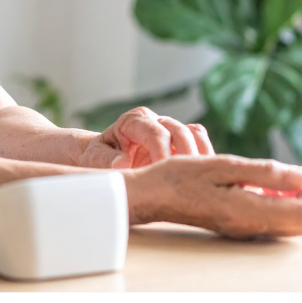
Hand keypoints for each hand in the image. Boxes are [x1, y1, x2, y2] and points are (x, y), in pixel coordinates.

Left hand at [81, 106, 213, 168]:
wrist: (107, 156)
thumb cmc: (101, 156)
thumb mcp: (94, 158)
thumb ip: (106, 159)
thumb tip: (122, 163)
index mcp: (134, 121)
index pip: (156, 133)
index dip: (163, 154)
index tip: (164, 175)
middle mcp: (156, 121)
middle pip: (181, 131)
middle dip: (186, 157)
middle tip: (186, 182)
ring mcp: (172, 131)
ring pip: (196, 135)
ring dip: (202, 158)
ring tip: (201, 181)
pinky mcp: (183, 144)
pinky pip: (202, 145)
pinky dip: (207, 161)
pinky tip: (206, 181)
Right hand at [123, 154, 301, 237]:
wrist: (150, 195)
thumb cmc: (178, 177)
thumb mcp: (220, 165)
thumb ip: (264, 173)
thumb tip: (300, 179)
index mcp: (247, 212)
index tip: (292, 174)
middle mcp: (249, 227)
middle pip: (300, 223)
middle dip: (300, 197)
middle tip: (282, 176)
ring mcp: (243, 229)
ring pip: (286, 223)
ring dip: (285, 199)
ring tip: (264, 178)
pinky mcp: (236, 225)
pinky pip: (268, 220)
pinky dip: (270, 202)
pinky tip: (250, 185)